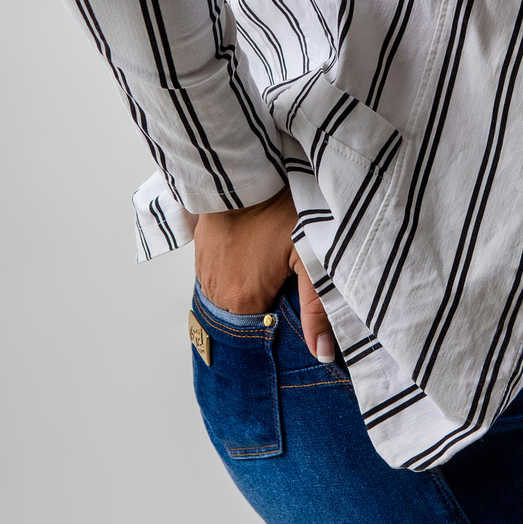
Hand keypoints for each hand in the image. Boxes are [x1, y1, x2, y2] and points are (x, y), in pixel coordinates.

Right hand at [193, 189, 334, 362]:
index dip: (280, 323)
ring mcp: (204, 270)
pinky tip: (252, 253)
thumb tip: (322, 353)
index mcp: (242, 301)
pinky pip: (217, 274)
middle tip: (285, 280)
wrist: (246, 170)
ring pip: (229, 294)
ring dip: (247, 288)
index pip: (260, 333)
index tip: (293, 305)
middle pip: (244, 315)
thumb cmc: (280, 208)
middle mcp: (216, 292)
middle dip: (265, 305)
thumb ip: (316, 307)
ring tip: (269, 267)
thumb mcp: (307, 255)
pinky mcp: (200, 249)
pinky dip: (233, 270)